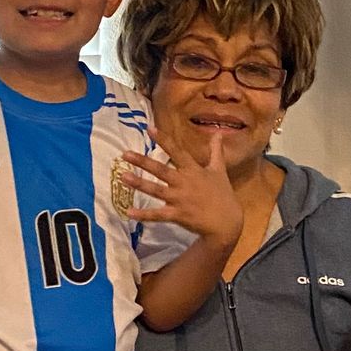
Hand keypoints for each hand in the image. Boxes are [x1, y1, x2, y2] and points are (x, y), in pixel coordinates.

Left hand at [119, 127, 242, 252]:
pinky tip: (129, 212)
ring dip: (139, 184)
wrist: (227, 222)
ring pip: (156, 190)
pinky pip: (158, 215)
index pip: (177, 151)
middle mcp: (184, 182)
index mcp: (193, 170)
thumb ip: (216, 151)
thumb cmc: (223, 194)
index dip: (164, 139)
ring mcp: (180, 199)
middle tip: (125, 154)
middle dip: (143, 161)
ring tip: (123, 177)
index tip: (149, 128)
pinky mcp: (178, 215)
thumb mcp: (220, 170)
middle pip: (161, 170)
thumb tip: (218, 133)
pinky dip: (144, 214)